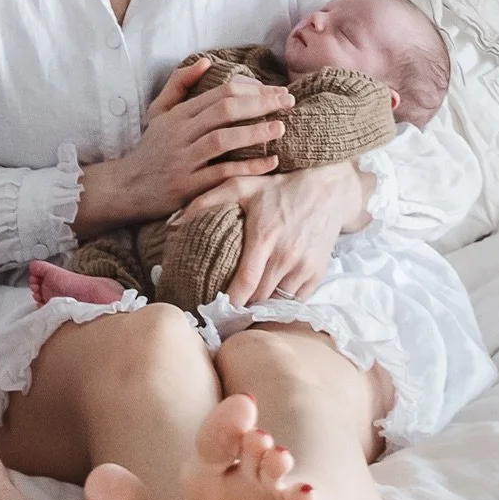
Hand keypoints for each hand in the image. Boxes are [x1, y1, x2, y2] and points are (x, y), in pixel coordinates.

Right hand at [111, 59, 293, 222]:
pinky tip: (269, 163)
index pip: (219, 93)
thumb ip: (179, 84)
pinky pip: (220, 174)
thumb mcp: (158, 112)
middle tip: (288, 102)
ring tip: (280, 127)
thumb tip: (206, 61)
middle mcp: (180, 134)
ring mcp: (183, 160)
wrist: (127, 187)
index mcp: (178, 114)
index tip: (277, 91)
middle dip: (260, 103)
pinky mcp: (187, 187)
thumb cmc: (150, 148)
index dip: (252, 89)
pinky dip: (246, 168)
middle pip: (224, 111)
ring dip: (254, 132)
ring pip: (221, 140)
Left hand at [177, 164, 355, 306]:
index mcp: (265, 236)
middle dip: (241, 308)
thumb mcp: (240, 186)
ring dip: (260, 306)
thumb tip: (172, 222)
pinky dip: (280, 302)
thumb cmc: (277, 188)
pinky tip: (266, 297)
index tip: (213, 312)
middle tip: (222, 313)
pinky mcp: (317, 274)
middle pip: (259, 297)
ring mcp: (304, 267)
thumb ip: (204, 202)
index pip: (245, 282)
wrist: (326, 190)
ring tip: (242, 309)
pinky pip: (295, 300)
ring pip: (276, 302)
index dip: (230, 302)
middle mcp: (286, 256)